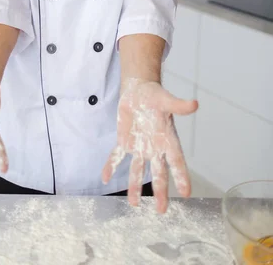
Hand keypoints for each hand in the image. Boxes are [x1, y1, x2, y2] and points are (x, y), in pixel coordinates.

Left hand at [102, 79, 197, 212]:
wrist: (138, 90)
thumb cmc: (155, 95)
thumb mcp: (166, 99)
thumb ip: (178, 105)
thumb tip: (195, 104)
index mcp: (167, 139)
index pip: (177, 160)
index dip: (181, 176)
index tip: (187, 192)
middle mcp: (154, 147)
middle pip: (158, 172)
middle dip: (160, 191)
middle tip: (162, 210)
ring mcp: (139, 147)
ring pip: (137, 170)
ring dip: (134, 186)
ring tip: (134, 203)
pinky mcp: (124, 141)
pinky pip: (117, 156)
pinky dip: (111, 166)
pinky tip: (105, 178)